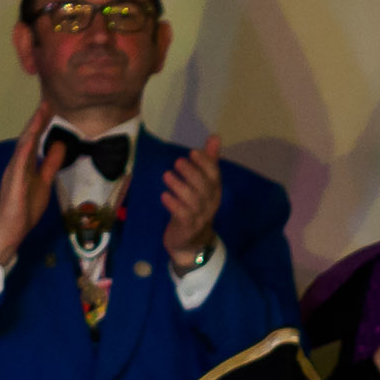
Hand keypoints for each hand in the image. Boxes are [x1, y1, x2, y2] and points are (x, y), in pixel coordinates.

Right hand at [0, 104, 60, 269]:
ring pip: (22, 147)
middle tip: (47, 102)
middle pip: (28, 138)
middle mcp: (17, 164)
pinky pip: (18, 166)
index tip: (51, 106)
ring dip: (31, 130)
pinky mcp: (13, 185)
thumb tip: (60, 145)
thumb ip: (50, 164)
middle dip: (37, 120)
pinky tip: (29, 140)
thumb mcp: (44, 182)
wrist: (9, 230)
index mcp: (25, 164)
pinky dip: (23, 152)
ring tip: (39, 114)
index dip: (42, 123)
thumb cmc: (24, 207)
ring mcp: (13, 173)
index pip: (34, 139)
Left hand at [161, 137, 225, 264]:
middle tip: (177, 162)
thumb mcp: (202, 185)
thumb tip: (215, 136)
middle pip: (204, 186)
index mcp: (215, 191)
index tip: (192, 152)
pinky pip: (183, 215)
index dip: (205, 163)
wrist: (191, 242)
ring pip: (193, 200)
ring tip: (167, 176)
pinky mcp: (188, 227)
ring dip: (179, 186)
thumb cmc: (195, 207)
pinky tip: (164, 196)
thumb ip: (208, 161)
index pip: (215, 175)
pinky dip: (173, 204)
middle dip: (191, 173)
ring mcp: (200, 216)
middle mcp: (210, 203)